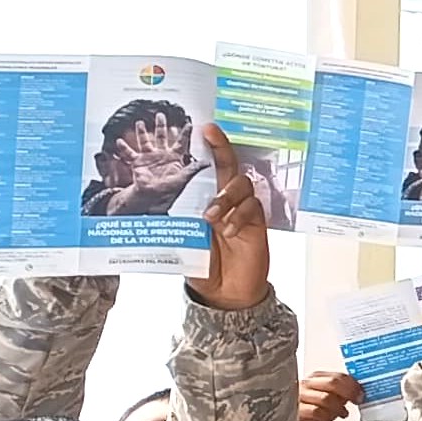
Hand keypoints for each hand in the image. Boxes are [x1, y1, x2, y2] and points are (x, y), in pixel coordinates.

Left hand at [196, 126, 271, 308]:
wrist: (224, 293)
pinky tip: (229, 231)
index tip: (207, 128)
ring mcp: (244, 212)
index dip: (212, 148)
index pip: (210, 169)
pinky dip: (239, 217)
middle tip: (211, 140)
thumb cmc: (201, 265)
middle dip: (223, 154)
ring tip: (212, 217)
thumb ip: (181, 220)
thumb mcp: (183, 239)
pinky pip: (252, 209)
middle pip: (231, 170)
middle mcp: (226, 201)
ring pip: (242, 187)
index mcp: (205, 200)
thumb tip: (163, 204)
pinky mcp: (258, 225)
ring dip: (226, 196)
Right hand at [295, 371, 363, 420]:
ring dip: (339, 408)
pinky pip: (316, 412)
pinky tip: (329, 419)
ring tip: (343, 413)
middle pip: (332, 383)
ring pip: (326, 398)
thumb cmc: (315, 406)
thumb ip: (342, 391)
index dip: (353, 385)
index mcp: (316, 377)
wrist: (295, 419)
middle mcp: (307, 384)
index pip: (338, 376)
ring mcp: (299, 396)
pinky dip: (327, 416)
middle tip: (357, 401)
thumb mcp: (329, 395)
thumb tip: (360, 392)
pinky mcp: (296, 410)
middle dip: (349, 393)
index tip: (361, 393)